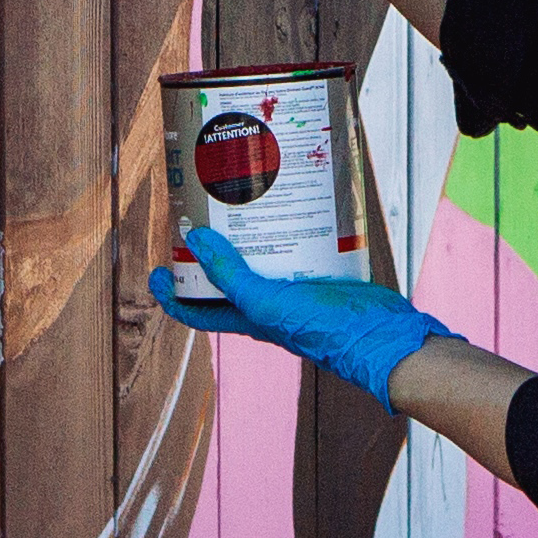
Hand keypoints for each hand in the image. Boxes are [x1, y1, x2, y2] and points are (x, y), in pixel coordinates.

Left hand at [152, 229, 447, 407]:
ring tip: (237, 202)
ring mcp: (294, 289)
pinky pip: (294, 249)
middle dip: (209, 252)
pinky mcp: (320, 274)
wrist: (381, 334)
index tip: (157, 268)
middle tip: (198, 217)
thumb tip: (196, 241)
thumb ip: (233, 276)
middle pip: (226, 280)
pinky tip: (286, 206)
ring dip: (247, 235)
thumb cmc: (323, 329)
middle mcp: (267, 305)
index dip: (171, 293)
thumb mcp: (268, 303)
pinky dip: (286, 230)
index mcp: (248, 318)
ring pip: (261, 260)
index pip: (197, 311)